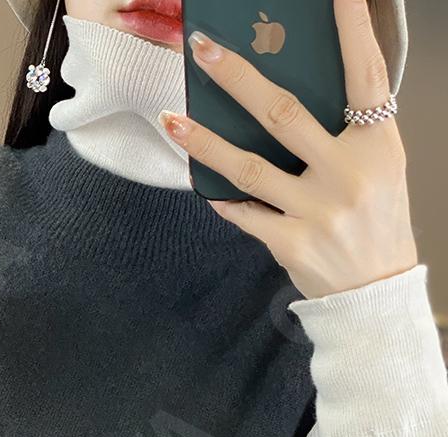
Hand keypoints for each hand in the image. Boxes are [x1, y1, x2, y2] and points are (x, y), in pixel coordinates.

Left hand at [160, 0, 417, 299]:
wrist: (375, 292)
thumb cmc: (376, 222)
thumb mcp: (378, 169)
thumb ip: (343, 134)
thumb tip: (279, 102)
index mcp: (378, 145)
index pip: (365, 75)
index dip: (352, 29)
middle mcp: (347, 174)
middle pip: (283, 114)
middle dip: (237, 77)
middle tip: (202, 48)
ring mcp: (316, 211)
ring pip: (247, 167)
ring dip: (204, 142)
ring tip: (172, 120)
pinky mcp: (289, 242)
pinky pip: (242, 213)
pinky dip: (219, 197)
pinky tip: (198, 180)